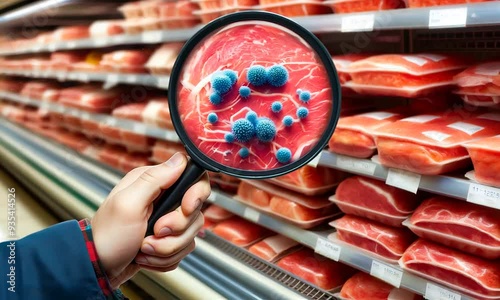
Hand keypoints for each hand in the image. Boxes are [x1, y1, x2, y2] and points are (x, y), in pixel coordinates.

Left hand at [90, 152, 209, 288]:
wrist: (97, 269)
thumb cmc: (108, 236)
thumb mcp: (128, 203)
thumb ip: (155, 179)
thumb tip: (181, 158)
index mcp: (154, 182)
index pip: (194, 179)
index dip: (196, 196)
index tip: (186, 209)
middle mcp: (162, 199)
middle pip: (195, 211)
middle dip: (176, 229)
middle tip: (154, 231)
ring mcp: (166, 221)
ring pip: (190, 234)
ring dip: (167, 247)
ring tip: (144, 247)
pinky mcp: (168, 240)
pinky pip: (183, 250)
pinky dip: (165, 258)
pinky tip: (147, 256)